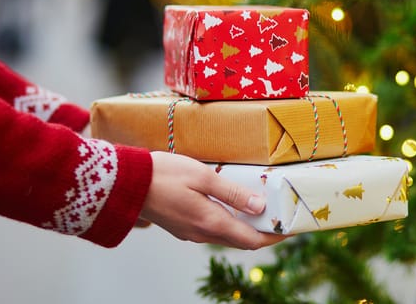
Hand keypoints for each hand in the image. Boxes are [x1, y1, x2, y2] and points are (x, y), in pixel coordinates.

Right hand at [139, 151, 286, 248]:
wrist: (125, 183)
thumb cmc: (163, 175)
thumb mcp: (203, 177)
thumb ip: (232, 193)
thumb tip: (259, 206)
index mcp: (211, 223)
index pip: (252, 240)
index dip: (274, 237)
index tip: (290, 228)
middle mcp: (202, 234)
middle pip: (241, 240)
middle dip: (263, 232)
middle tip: (280, 216)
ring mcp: (190, 233)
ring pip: (227, 235)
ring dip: (246, 227)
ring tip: (261, 209)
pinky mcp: (182, 227)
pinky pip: (213, 229)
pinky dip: (229, 222)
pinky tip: (233, 206)